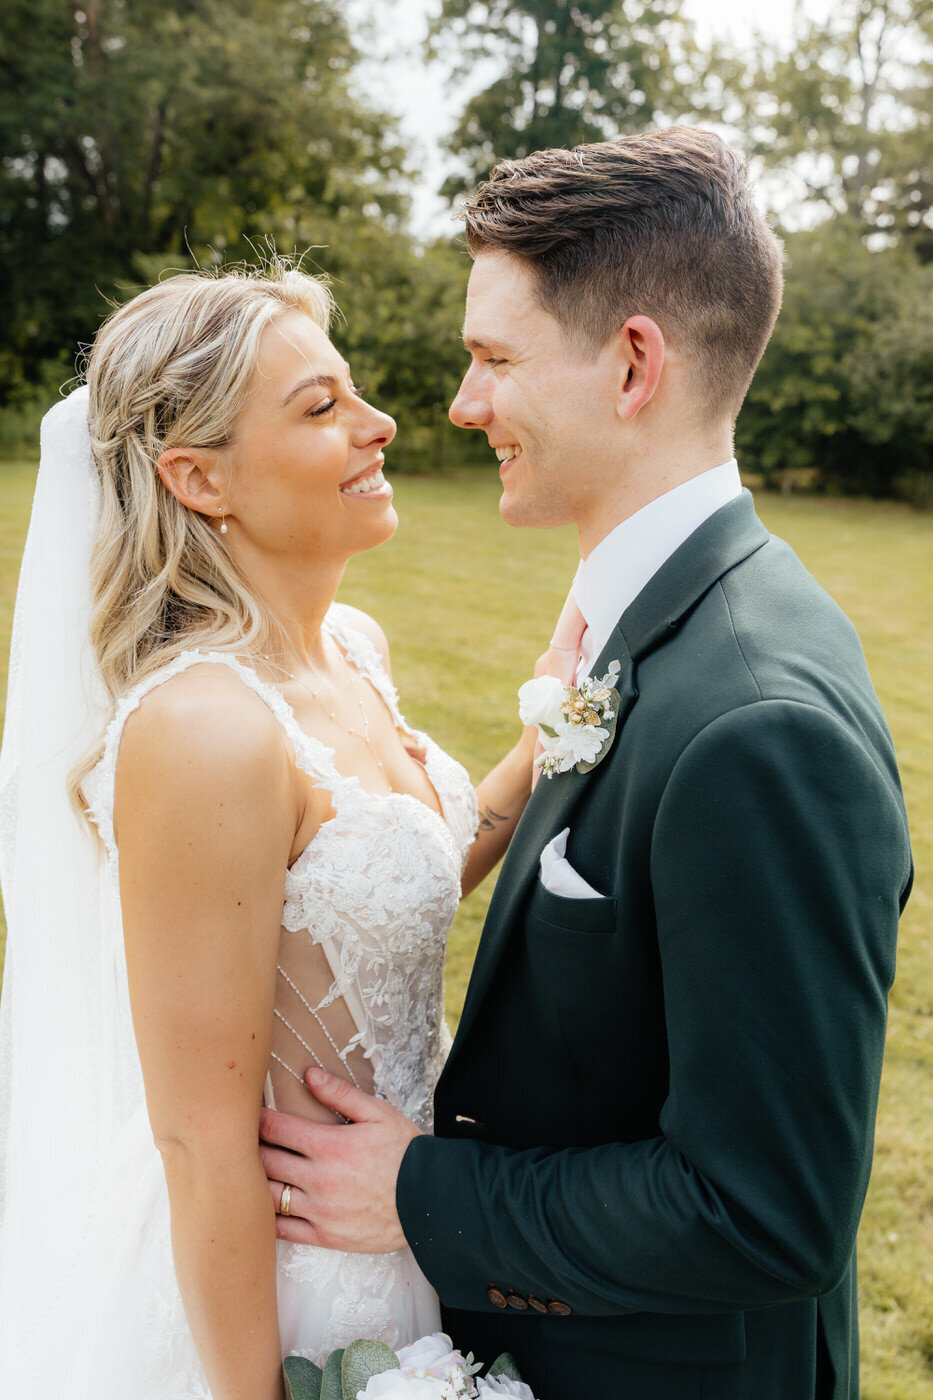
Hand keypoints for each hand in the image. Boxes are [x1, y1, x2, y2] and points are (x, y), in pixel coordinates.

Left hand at [258, 1068, 421, 1252]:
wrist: (430, 1199)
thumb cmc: (405, 1152)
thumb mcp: (378, 1113)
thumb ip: (340, 1094)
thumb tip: (309, 1074)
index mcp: (329, 1145)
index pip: (276, 1128)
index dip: (257, 1118)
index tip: (247, 1113)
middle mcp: (319, 1179)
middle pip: (264, 1161)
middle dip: (248, 1149)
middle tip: (238, 1141)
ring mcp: (320, 1211)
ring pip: (268, 1196)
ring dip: (252, 1183)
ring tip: (245, 1173)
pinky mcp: (325, 1237)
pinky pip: (283, 1231)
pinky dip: (266, 1219)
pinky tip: (260, 1207)